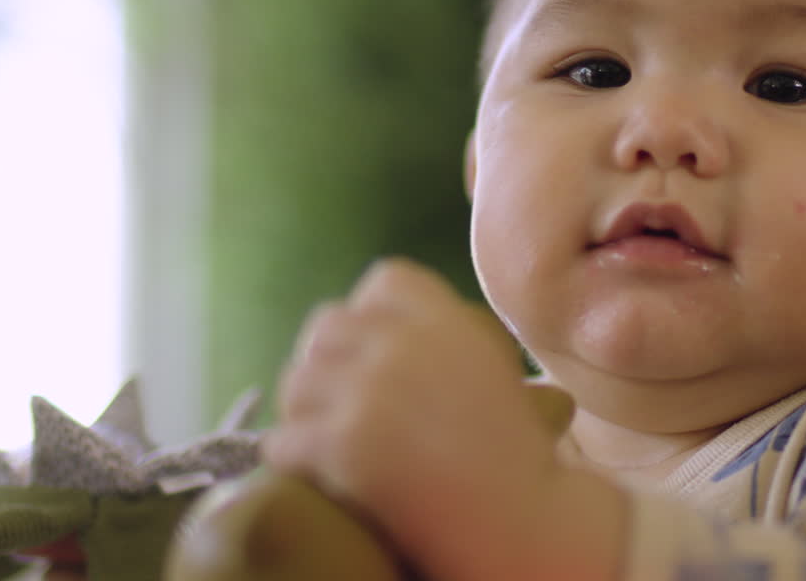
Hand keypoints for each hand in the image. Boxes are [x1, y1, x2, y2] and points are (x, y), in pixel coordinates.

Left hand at [264, 258, 625, 580]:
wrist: (522, 525)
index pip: (386, 280)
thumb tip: (387, 333)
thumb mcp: (497, 376)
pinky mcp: (344, 443)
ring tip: (319, 439)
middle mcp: (407, 345)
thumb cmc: (517, 464)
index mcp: (451, 323)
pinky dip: (292, 460)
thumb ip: (448, 343)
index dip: (370, 311)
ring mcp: (371, 391)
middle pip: (328, 323)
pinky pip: (284, 439)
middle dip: (325, 359)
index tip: (371, 347)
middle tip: (332, 398)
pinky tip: (316, 475)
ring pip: (296, 380)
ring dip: (302, 410)